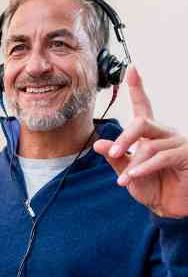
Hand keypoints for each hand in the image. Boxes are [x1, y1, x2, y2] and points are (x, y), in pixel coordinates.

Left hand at [93, 65, 187, 218]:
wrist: (170, 207)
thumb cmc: (151, 186)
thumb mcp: (127, 172)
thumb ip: (115, 157)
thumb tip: (98, 143)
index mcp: (149, 134)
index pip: (142, 107)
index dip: (137, 88)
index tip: (131, 69)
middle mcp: (164, 133)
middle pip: (142, 123)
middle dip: (124, 138)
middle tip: (112, 153)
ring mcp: (177, 142)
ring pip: (149, 145)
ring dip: (133, 163)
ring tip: (123, 178)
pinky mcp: (185, 154)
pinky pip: (161, 157)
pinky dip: (144, 168)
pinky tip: (131, 177)